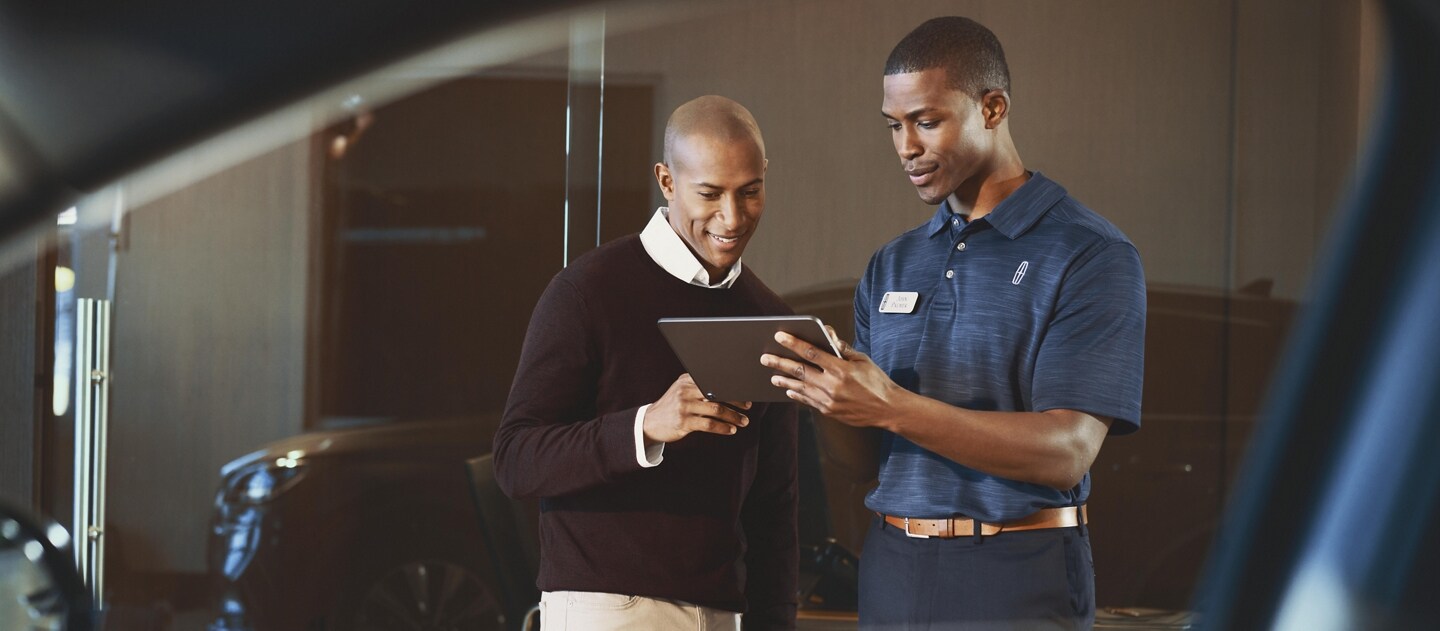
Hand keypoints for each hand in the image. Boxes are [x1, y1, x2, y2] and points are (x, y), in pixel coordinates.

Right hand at [644, 373, 751, 444]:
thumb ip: (699, 387)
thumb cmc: (672, 406)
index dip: (732, 387)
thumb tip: (728, 388)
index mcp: (687, 379)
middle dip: (736, 400)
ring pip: (716, 410)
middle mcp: (686, 390)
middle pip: (718, 393)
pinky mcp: (683, 422)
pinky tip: (730, 430)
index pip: (714, 380)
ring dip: (733, 416)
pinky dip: (723, 427)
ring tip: (743, 421)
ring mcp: (684, 406)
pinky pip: (709, 424)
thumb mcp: (682, 391)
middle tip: (748, 406)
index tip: (745, 392)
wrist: (650, 422)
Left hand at [761, 331, 900, 427]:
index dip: (794, 343)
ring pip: (800, 388)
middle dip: (780, 363)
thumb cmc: (876, 381)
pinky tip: (789, 389)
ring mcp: (829, 400)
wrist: (887, 409)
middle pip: (800, 371)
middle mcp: (832, 385)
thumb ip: (842, 348)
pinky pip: (808, 401)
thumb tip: (827, 334)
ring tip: (772, 375)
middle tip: (765, 358)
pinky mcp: (829, 411)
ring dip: (784, 380)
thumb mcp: (862, 360)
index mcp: (841, 369)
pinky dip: (797, 394)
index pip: (811, 352)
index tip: (779, 336)